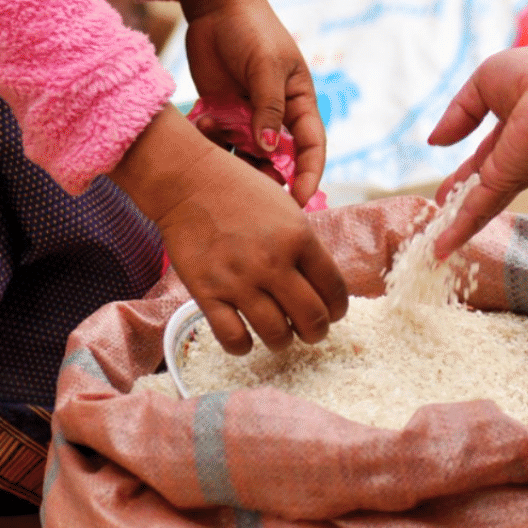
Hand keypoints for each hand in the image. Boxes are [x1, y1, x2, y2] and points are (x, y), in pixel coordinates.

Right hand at [110, 106, 347, 353]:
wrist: (189, 181)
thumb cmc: (241, 192)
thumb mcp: (287, 209)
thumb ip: (306, 246)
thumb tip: (322, 285)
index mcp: (299, 237)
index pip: (334, 289)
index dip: (338, 308)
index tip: (333, 312)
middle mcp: (273, 261)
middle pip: (312, 318)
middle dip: (317, 331)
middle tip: (311, 331)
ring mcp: (239, 279)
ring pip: (277, 335)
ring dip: (284, 341)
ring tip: (280, 335)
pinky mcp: (206, 292)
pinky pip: (233, 338)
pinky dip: (243, 346)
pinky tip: (246, 338)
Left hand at [171, 0, 324, 206]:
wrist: (215, 9)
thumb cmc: (252, 31)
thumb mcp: (266, 67)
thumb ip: (268, 109)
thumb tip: (270, 150)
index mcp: (299, 105)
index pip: (311, 149)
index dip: (308, 177)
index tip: (299, 203)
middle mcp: (276, 118)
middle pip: (278, 162)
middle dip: (266, 178)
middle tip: (250, 191)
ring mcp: (248, 118)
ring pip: (246, 157)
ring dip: (235, 162)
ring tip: (220, 149)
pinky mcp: (223, 115)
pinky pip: (220, 143)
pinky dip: (213, 142)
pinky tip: (205, 124)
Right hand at [427, 45, 527, 257]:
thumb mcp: (482, 86)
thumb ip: (458, 115)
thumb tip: (435, 141)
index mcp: (511, 132)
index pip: (482, 161)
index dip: (462, 177)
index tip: (445, 192)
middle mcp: (514, 159)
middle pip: (480, 190)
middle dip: (458, 207)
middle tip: (439, 221)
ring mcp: (512, 175)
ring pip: (479, 207)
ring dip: (457, 227)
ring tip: (438, 246)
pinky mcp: (508, 183)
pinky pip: (478, 209)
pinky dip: (460, 230)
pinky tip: (443, 246)